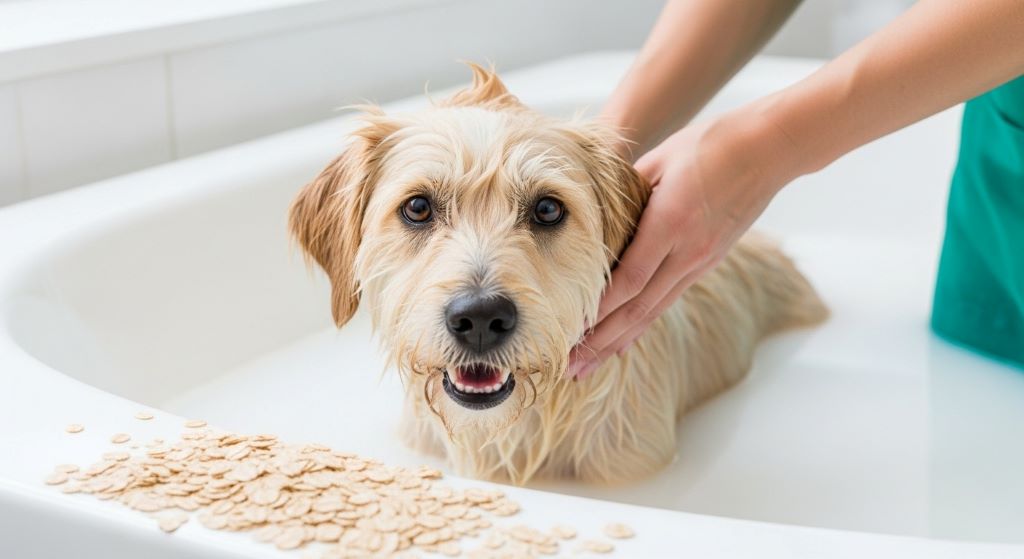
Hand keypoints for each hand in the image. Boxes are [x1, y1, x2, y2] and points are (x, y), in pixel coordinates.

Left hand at [567, 110, 789, 378]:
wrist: (768, 149)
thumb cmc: (711, 144)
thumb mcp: (659, 160)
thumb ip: (626, 192)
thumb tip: (594, 212)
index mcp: (671, 223)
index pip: (629, 279)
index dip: (599, 309)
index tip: (570, 331)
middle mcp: (688, 251)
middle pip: (638, 307)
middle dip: (601, 341)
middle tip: (569, 367)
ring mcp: (700, 260)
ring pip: (653, 310)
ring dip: (618, 340)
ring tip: (589, 365)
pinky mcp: (708, 261)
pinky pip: (668, 298)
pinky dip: (641, 321)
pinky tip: (623, 338)